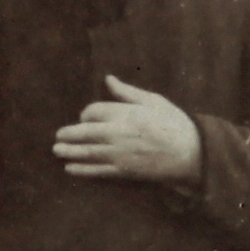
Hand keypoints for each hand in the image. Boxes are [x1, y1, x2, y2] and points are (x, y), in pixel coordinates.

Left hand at [52, 80, 201, 186]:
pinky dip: (82, 170)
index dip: (86, 114)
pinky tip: (70, 169)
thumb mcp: (153, 101)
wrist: (192, 153)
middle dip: (69, 134)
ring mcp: (120, 154)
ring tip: (57, 150)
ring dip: (69, 152)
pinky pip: (97, 171)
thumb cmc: (174, 123)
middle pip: (85, 132)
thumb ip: (127, 92)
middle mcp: (118, 133)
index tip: (85, 118)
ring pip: (87, 152)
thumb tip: (108, 79)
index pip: (94, 112)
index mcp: (126, 113)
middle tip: (57, 136)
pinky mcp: (124, 171)